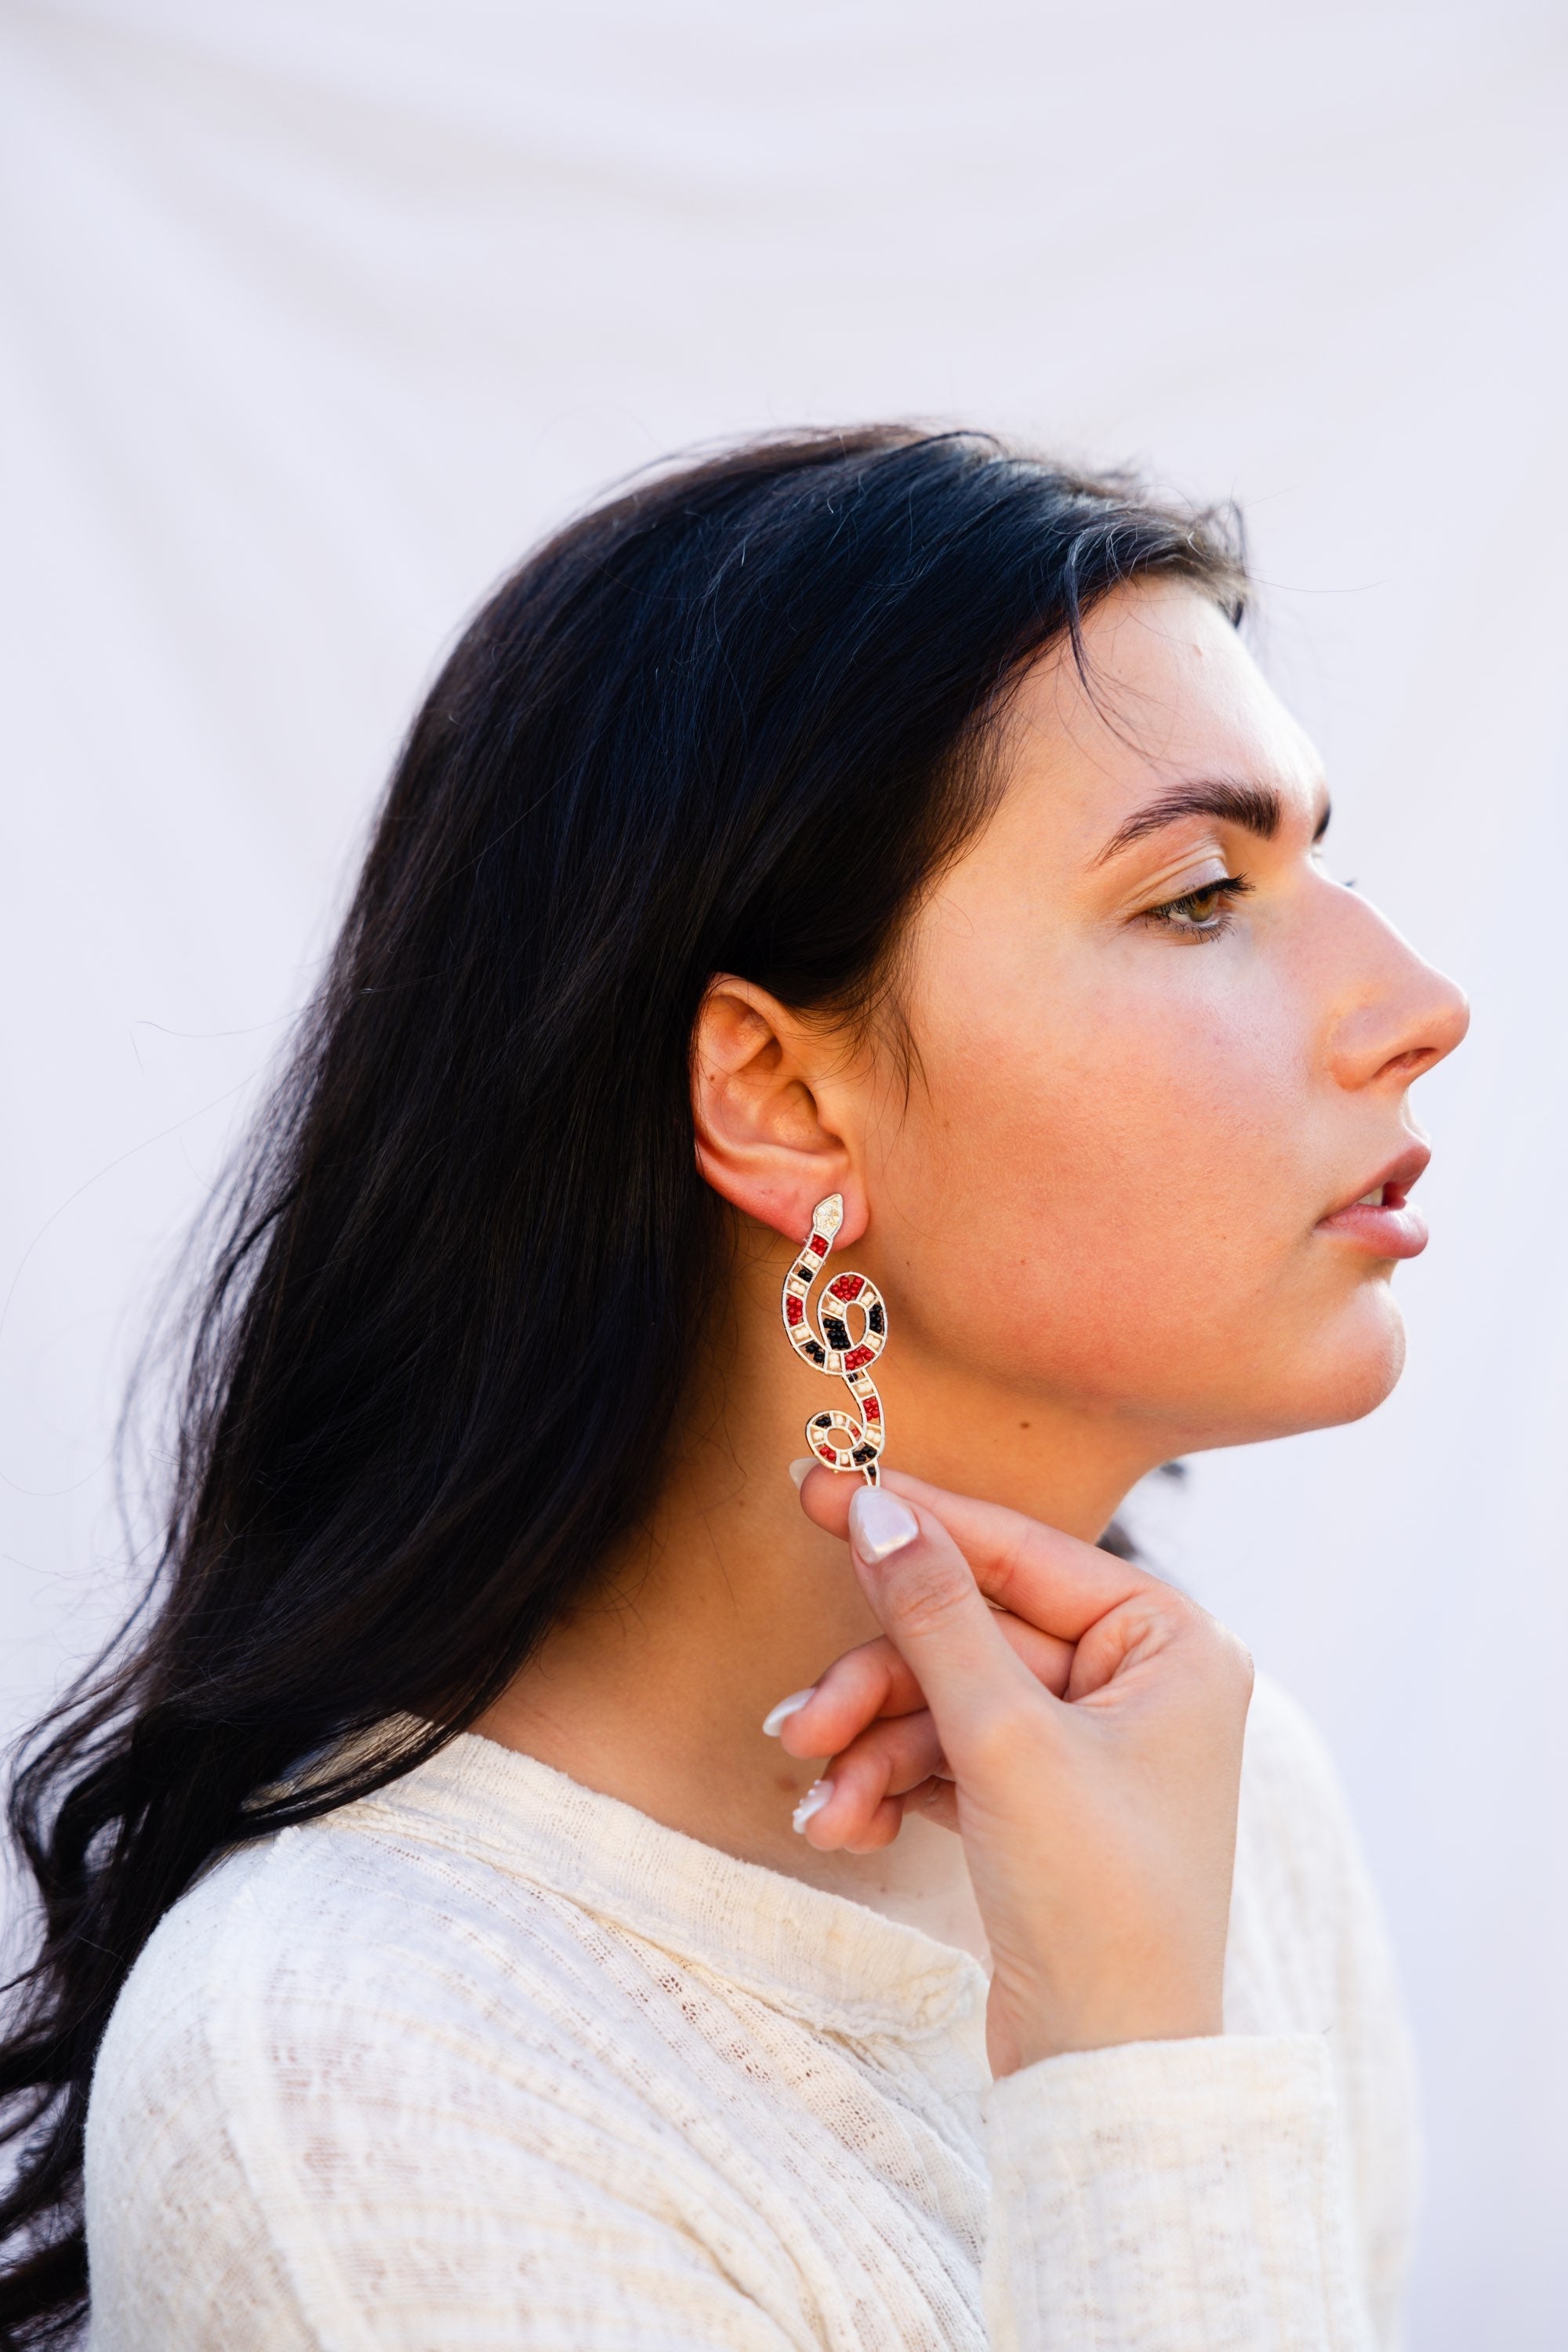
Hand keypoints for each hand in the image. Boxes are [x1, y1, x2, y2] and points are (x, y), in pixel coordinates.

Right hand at [772, 1467, 1252, 2076]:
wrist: (1108, 2079)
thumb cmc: (1095, 1904)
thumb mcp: (1005, 1739)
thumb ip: (934, 1612)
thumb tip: (876, 1506)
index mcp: (1171, 1643)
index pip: (1019, 1552)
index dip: (913, 1524)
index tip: (816, 1489)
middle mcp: (1141, 1682)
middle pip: (969, 1635)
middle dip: (877, 1686)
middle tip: (796, 1721)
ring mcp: (1092, 1745)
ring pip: (945, 1700)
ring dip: (871, 1747)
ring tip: (822, 1803)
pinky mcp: (1045, 1803)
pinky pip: (949, 1758)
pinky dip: (892, 1787)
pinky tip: (845, 1830)